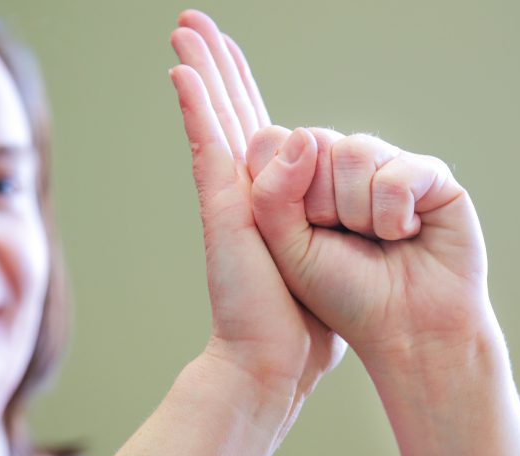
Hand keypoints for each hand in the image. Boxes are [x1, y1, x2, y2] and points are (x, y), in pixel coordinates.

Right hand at [169, 10, 343, 429]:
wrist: (275, 358)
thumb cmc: (301, 320)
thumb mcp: (325, 258)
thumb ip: (324, 221)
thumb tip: (336, 200)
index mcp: (269, 198)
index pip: (255, 127)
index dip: (240, 87)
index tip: (228, 53)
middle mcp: (243, 189)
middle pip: (228, 110)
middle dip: (213, 63)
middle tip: (192, 22)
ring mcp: (228, 197)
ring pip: (212, 118)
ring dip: (199, 69)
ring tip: (184, 28)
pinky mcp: (223, 210)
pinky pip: (208, 147)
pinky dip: (195, 109)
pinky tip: (183, 74)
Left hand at [248, 125, 496, 369]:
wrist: (405, 333)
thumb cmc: (341, 294)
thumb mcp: (285, 249)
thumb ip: (270, 194)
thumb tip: (303, 136)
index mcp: (302, 178)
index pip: (274, 142)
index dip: (281, 189)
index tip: (301, 231)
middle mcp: (343, 165)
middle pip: (315, 142)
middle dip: (321, 204)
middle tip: (342, 240)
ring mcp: (387, 165)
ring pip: (355, 151)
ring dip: (359, 212)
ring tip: (376, 240)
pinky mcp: (430, 175)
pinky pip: (399, 172)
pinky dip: (395, 216)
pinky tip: (407, 236)